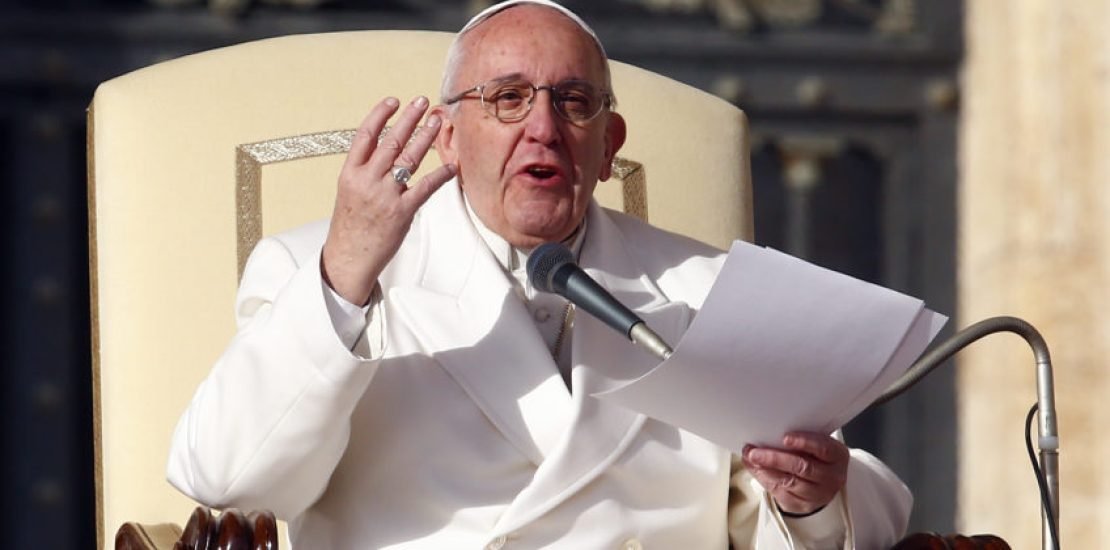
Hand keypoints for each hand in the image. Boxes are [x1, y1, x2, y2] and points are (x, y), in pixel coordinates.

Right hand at [322, 96, 456, 304]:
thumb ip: (364, 170)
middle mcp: (367, 180)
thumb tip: (383, 148)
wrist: (349, 257)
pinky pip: (425, 187)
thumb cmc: (350, 225)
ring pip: (409, 158)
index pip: (365, 135)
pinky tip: (452, 166)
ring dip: (425, 137)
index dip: (380, 115)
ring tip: (437, 122)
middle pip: (391, 140)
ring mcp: (385, 195)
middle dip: (409, 118)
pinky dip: (440, 175)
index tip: (393, 101)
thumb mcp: (349, 191)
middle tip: (422, 101)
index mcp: (350, 173)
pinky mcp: (402, 212)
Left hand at [741, 431, 848, 515]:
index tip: (785, 437)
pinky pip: (781, 493)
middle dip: (775, 458)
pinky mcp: (803, 505)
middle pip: (803, 467)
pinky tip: (756, 469)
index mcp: (837, 456)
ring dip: (766, 470)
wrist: (822, 484)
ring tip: (751, 459)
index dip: (804, 442)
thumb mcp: (816, 445)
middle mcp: (831, 476)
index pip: (823, 448)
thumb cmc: (816, 458)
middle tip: (755, 452)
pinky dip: (765, 479)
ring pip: (790, 482)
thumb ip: (798, 439)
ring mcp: (818, 494)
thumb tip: (766, 433)